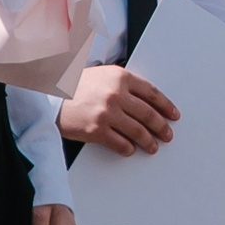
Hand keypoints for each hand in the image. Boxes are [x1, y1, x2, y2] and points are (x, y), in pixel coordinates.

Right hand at [59, 65, 177, 154]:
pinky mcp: (97, 130)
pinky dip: (128, 148)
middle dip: (161, 127)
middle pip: (148, 114)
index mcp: (120, 77)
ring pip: (138, 131)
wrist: (51, 96)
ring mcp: (107, 113)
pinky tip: (131, 149)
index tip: (173, 115)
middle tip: (167, 134)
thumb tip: (147, 102)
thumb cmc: (76, 86)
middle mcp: (116, 94)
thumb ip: (124, 84)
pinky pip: (120, 143)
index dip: (166, 106)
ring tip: (153, 146)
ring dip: (149, 141)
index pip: (152, 93)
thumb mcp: (103, 75)